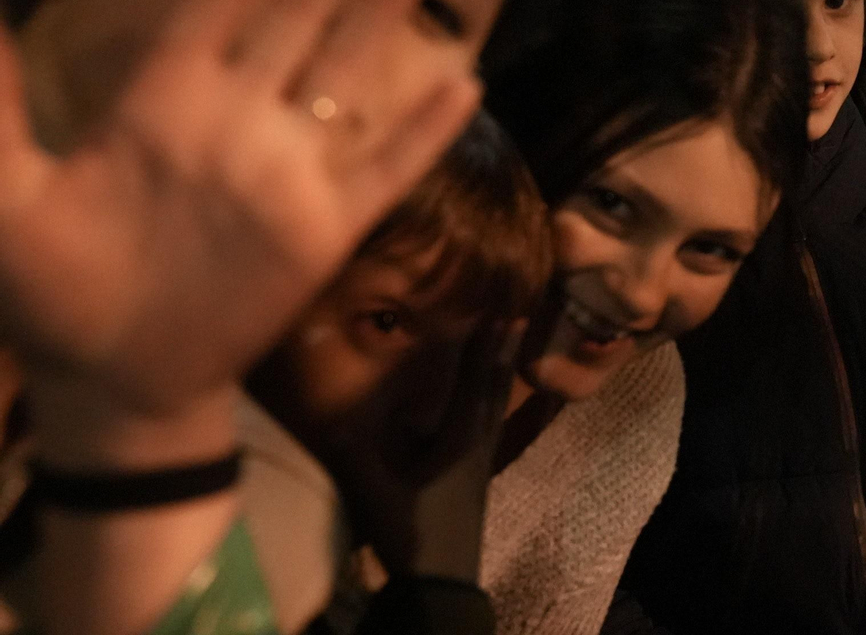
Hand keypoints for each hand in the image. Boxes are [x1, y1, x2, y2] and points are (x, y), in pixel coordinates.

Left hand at [0, 0, 478, 455]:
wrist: (111, 384)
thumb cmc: (47, 294)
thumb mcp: (4, 193)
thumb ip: (2, 97)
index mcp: (160, 105)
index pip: (211, 4)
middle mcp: (235, 123)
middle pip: (292, 21)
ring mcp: (287, 174)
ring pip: (346, 74)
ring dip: (381, 17)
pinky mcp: (325, 229)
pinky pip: (389, 168)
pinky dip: (429, 130)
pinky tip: (467, 84)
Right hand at [334, 319, 519, 580]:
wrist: (441, 582)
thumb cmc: (411, 532)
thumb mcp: (375, 490)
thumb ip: (353, 450)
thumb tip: (327, 409)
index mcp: (461, 438)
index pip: (477, 379)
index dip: (486, 343)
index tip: (499, 307)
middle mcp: (479, 442)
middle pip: (495, 386)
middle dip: (502, 349)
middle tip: (514, 314)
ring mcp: (481, 461)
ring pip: (497, 406)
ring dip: (501, 373)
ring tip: (508, 345)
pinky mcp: (475, 478)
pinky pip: (490, 424)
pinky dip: (491, 400)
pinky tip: (484, 403)